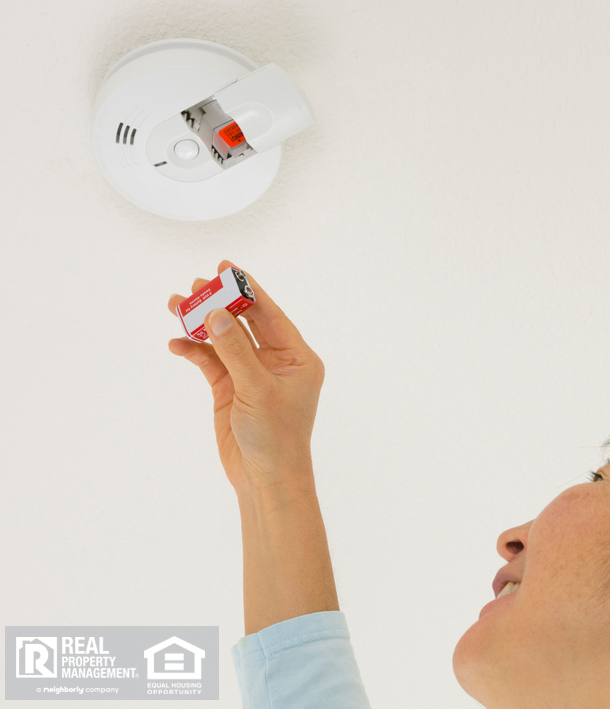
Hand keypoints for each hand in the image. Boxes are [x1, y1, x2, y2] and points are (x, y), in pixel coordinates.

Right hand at [166, 260, 325, 495]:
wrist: (264, 479)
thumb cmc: (276, 436)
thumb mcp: (256, 389)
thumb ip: (235, 350)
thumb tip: (216, 313)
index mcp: (297, 357)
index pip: (270, 315)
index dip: (248, 290)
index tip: (226, 268)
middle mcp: (276, 361)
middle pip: (245, 322)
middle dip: (220, 303)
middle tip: (195, 284)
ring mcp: (251, 374)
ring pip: (223, 340)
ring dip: (200, 324)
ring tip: (174, 304)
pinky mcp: (230, 390)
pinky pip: (209, 362)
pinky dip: (194, 351)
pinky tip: (176, 343)